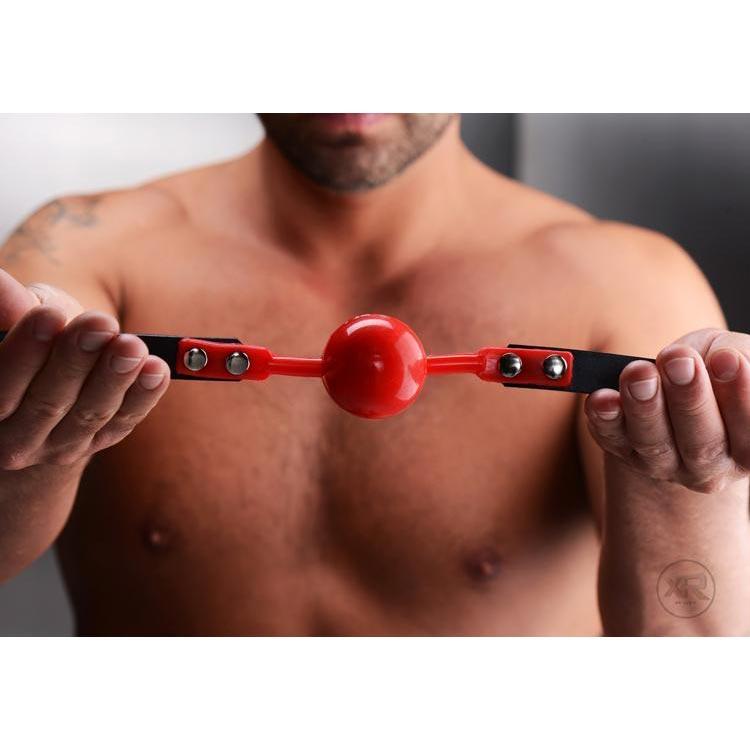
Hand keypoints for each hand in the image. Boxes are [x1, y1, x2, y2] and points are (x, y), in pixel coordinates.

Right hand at [0, 269, 169, 469]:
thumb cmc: (26, 344)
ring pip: (88, 414)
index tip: (51, 315)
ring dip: (114, 378)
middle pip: (47, 402)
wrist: (41, 394)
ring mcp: (58, 446)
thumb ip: (10, 308)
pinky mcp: (95, 443)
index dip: (25, 350)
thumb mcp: (15, 324)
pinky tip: (156, 370)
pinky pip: (121, 422)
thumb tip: (3, 285)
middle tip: (102, 324)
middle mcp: (15, 437)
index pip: (2, 385)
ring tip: (132, 346)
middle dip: (76, 360)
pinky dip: (142, 396)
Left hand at [585, 328, 749, 492]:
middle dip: (689, 398)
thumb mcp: (731, 354)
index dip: (740, 396)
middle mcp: (708, 464)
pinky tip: (601, 398)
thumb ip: (733, 354)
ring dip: (645, 406)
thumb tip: (718, 357)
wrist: (670, 388)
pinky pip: (611, 439)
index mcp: (747, 445)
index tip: (726, 359)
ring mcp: (662, 464)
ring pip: (654, 443)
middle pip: (702, 442)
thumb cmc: (711, 368)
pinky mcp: (622, 451)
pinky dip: (605, 419)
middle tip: (679, 362)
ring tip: (639, 373)